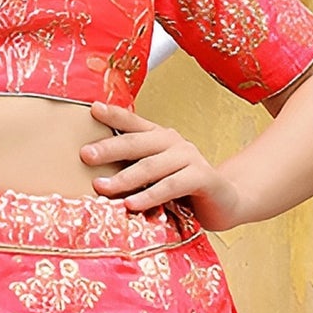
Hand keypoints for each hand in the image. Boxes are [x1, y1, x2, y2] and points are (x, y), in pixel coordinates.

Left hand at [82, 101, 244, 228]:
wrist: (226, 202)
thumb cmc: (185, 191)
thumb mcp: (156, 178)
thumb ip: (134, 172)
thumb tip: (94, 178)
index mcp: (160, 139)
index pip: (134, 123)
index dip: (115, 114)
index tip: (92, 109)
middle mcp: (174, 143)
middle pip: (138, 143)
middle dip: (110, 148)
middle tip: (86, 154)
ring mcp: (190, 158)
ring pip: (152, 166)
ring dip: (125, 177)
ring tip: (101, 186)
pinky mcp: (203, 178)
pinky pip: (172, 186)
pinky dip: (151, 195)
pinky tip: (131, 204)